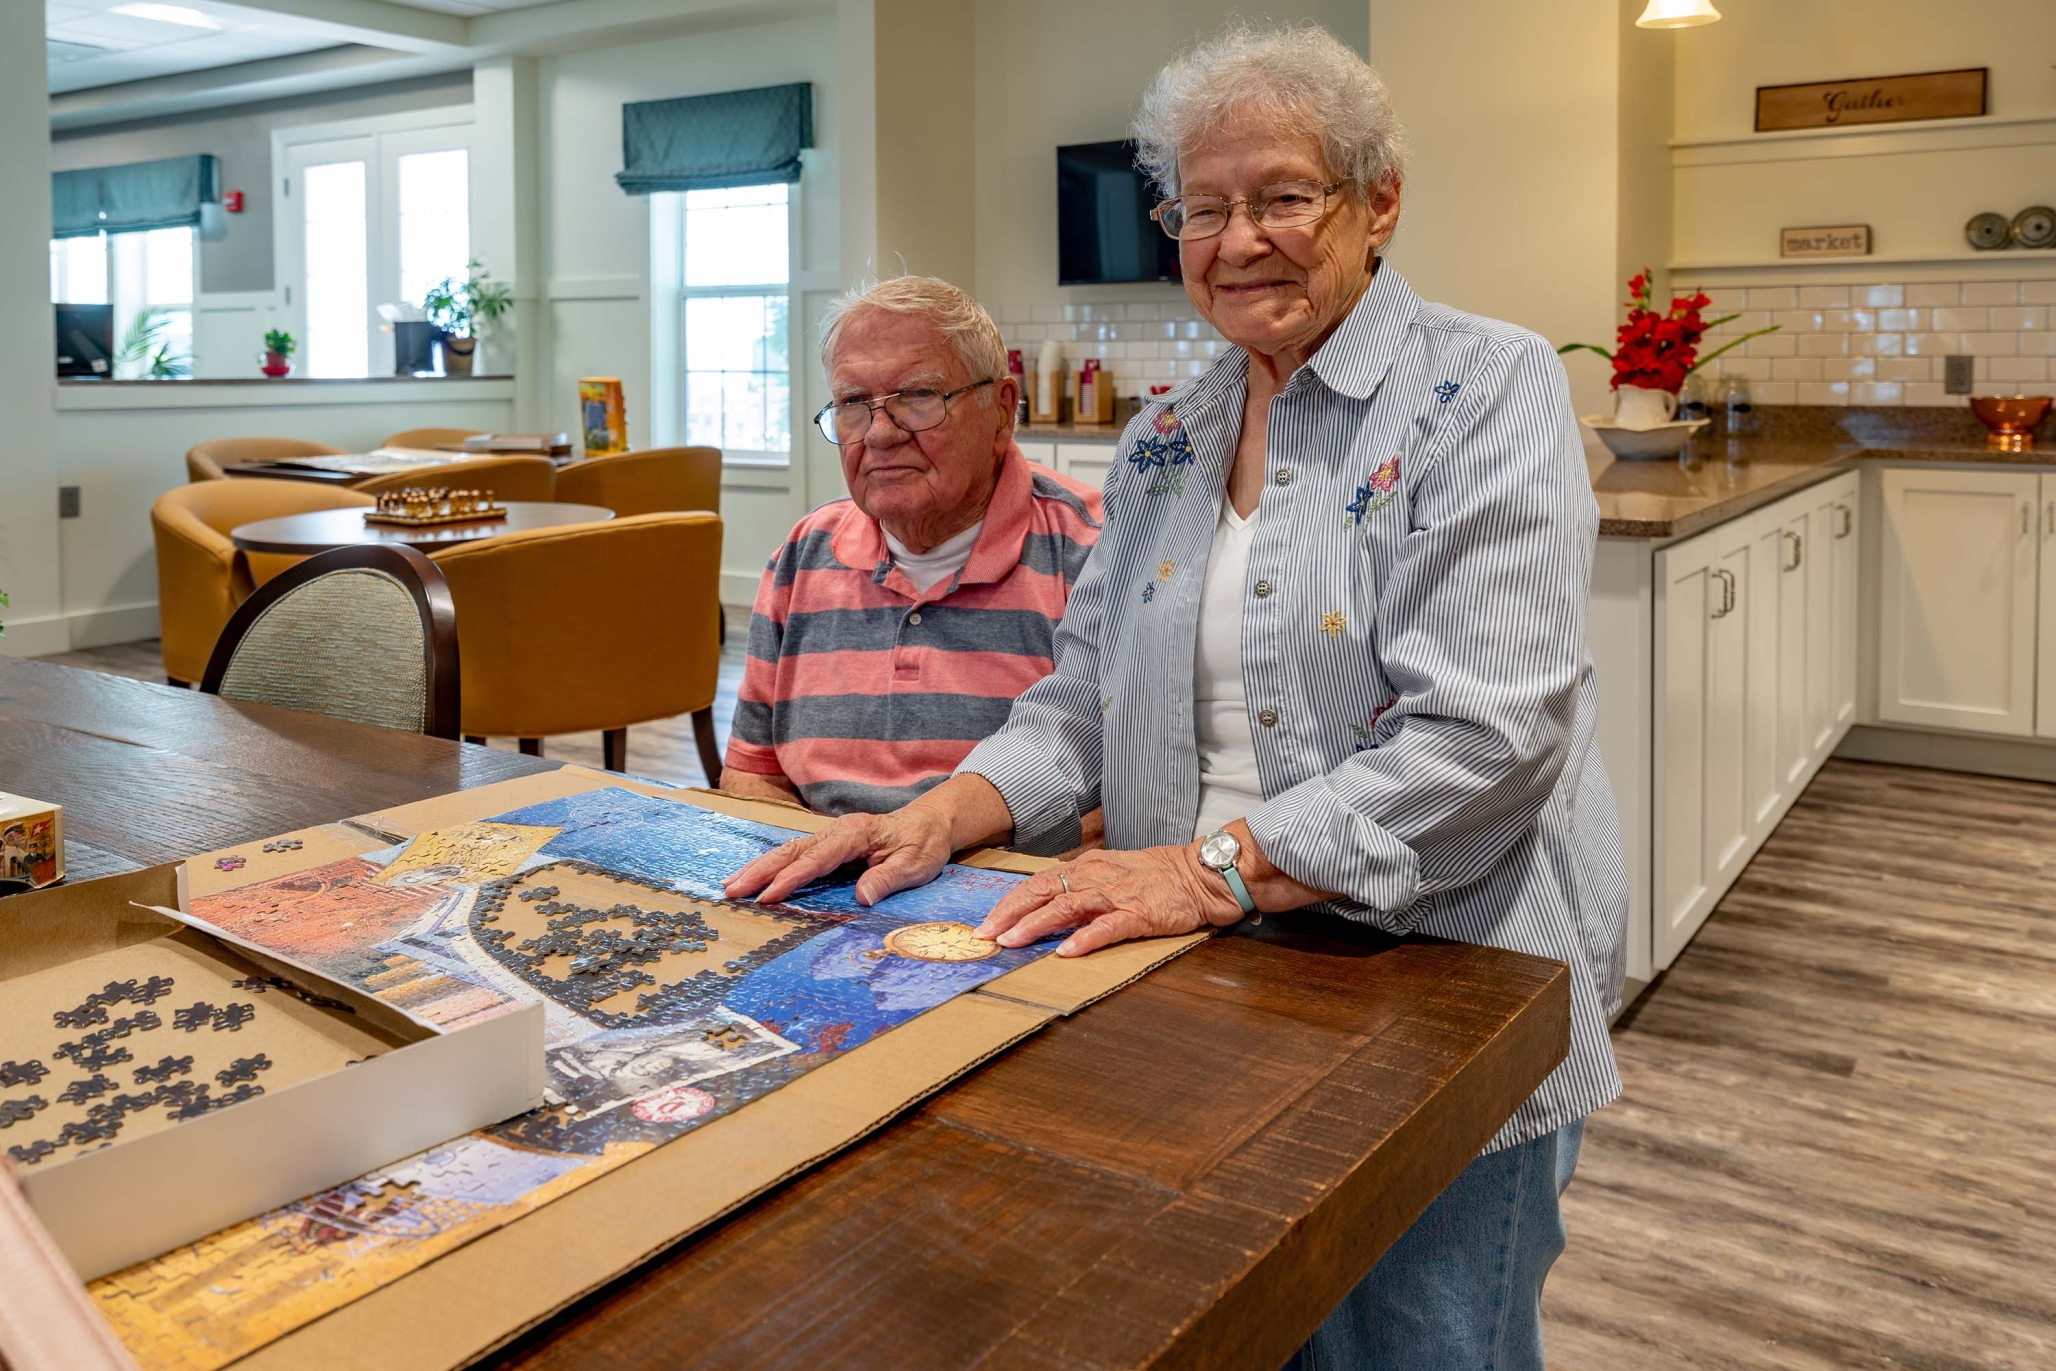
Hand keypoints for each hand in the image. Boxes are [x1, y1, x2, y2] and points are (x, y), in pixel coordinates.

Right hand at [724, 807, 952, 906]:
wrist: (929, 823)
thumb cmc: (923, 844)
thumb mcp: (916, 864)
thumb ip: (888, 878)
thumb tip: (861, 898)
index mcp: (855, 833)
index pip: (816, 859)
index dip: (791, 878)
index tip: (768, 896)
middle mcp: (836, 831)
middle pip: (791, 851)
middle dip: (759, 871)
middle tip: (732, 891)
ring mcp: (830, 836)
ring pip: (787, 851)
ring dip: (758, 867)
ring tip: (730, 885)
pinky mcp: (828, 845)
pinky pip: (795, 855)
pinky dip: (771, 866)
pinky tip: (754, 877)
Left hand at [974, 844, 1244, 957]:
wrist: (1201, 874)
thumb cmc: (1158, 877)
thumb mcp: (1113, 872)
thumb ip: (1083, 886)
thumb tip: (1049, 904)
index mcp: (1088, 867)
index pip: (1038, 882)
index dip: (1010, 902)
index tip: (987, 924)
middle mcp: (1096, 877)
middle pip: (1043, 890)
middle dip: (1010, 913)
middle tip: (986, 935)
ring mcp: (1118, 894)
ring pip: (1068, 906)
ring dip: (1037, 924)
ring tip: (1014, 941)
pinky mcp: (1140, 913)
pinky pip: (1108, 927)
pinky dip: (1085, 938)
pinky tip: (1067, 951)